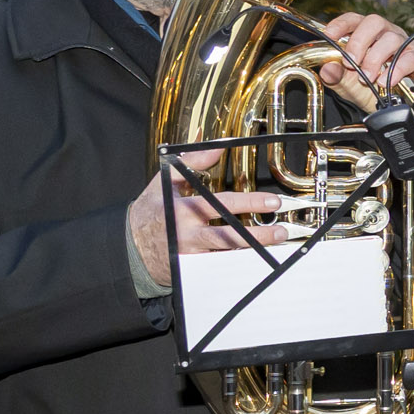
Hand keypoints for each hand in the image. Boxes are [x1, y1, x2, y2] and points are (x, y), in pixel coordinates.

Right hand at [126, 147, 288, 288]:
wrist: (131, 247)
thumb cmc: (151, 211)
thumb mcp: (165, 182)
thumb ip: (193, 162)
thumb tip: (218, 144)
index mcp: (183, 209)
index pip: (221, 204)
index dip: (248, 202)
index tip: (272, 201)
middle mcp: (188, 233)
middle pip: (230, 234)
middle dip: (259, 233)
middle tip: (282, 229)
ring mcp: (192, 254)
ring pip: (229, 254)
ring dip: (256, 249)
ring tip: (277, 240)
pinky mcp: (194, 269)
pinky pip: (221, 266)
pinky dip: (241, 261)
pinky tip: (261, 258)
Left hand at [318, 13, 413, 97]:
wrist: (393, 109)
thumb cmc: (370, 89)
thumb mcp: (347, 84)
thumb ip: (335, 75)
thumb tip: (327, 67)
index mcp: (367, 34)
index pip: (354, 19)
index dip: (341, 24)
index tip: (330, 35)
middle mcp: (387, 34)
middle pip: (375, 22)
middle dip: (359, 41)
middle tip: (350, 61)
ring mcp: (405, 44)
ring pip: (392, 39)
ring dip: (376, 58)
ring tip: (367, 78)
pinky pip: (412, 57)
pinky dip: (398, 69)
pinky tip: (386, 81)